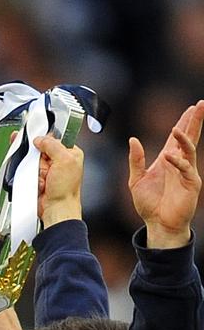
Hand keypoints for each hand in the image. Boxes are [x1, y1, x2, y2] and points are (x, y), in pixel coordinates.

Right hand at [33, 134, 83, 227]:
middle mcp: (58, 161)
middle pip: (40, 150)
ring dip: (35, 169)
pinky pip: (27, 172)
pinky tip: (39, 183)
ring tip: (44, 178)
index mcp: (70, 153)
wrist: (56, 209)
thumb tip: (40, 139)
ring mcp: (47, 170)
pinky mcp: (37, 179)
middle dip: (39, 158)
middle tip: (46, 167)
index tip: (40, 144)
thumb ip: (53, 144)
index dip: (46, 141)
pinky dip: (30, 177)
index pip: (53, 138)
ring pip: (32, 161)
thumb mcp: (65, 160)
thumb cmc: (66, 190)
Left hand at [128, 100, 203, 248]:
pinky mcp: (191, 184)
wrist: (157, 224)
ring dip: (186, 136)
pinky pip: (186, 168)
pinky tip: (169, 156)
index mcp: (168, 160)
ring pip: (191, 148)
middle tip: (200, 105)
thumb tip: (133, 139)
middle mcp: (180, 163)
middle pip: (189, 137)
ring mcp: (187, 172)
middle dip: (195, 121)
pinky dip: (178, 161)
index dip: (183, 123)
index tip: (189, 108)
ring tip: (181, 125)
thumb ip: (136, 160)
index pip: (177, 137)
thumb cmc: (149, 205)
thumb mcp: (136, 181)